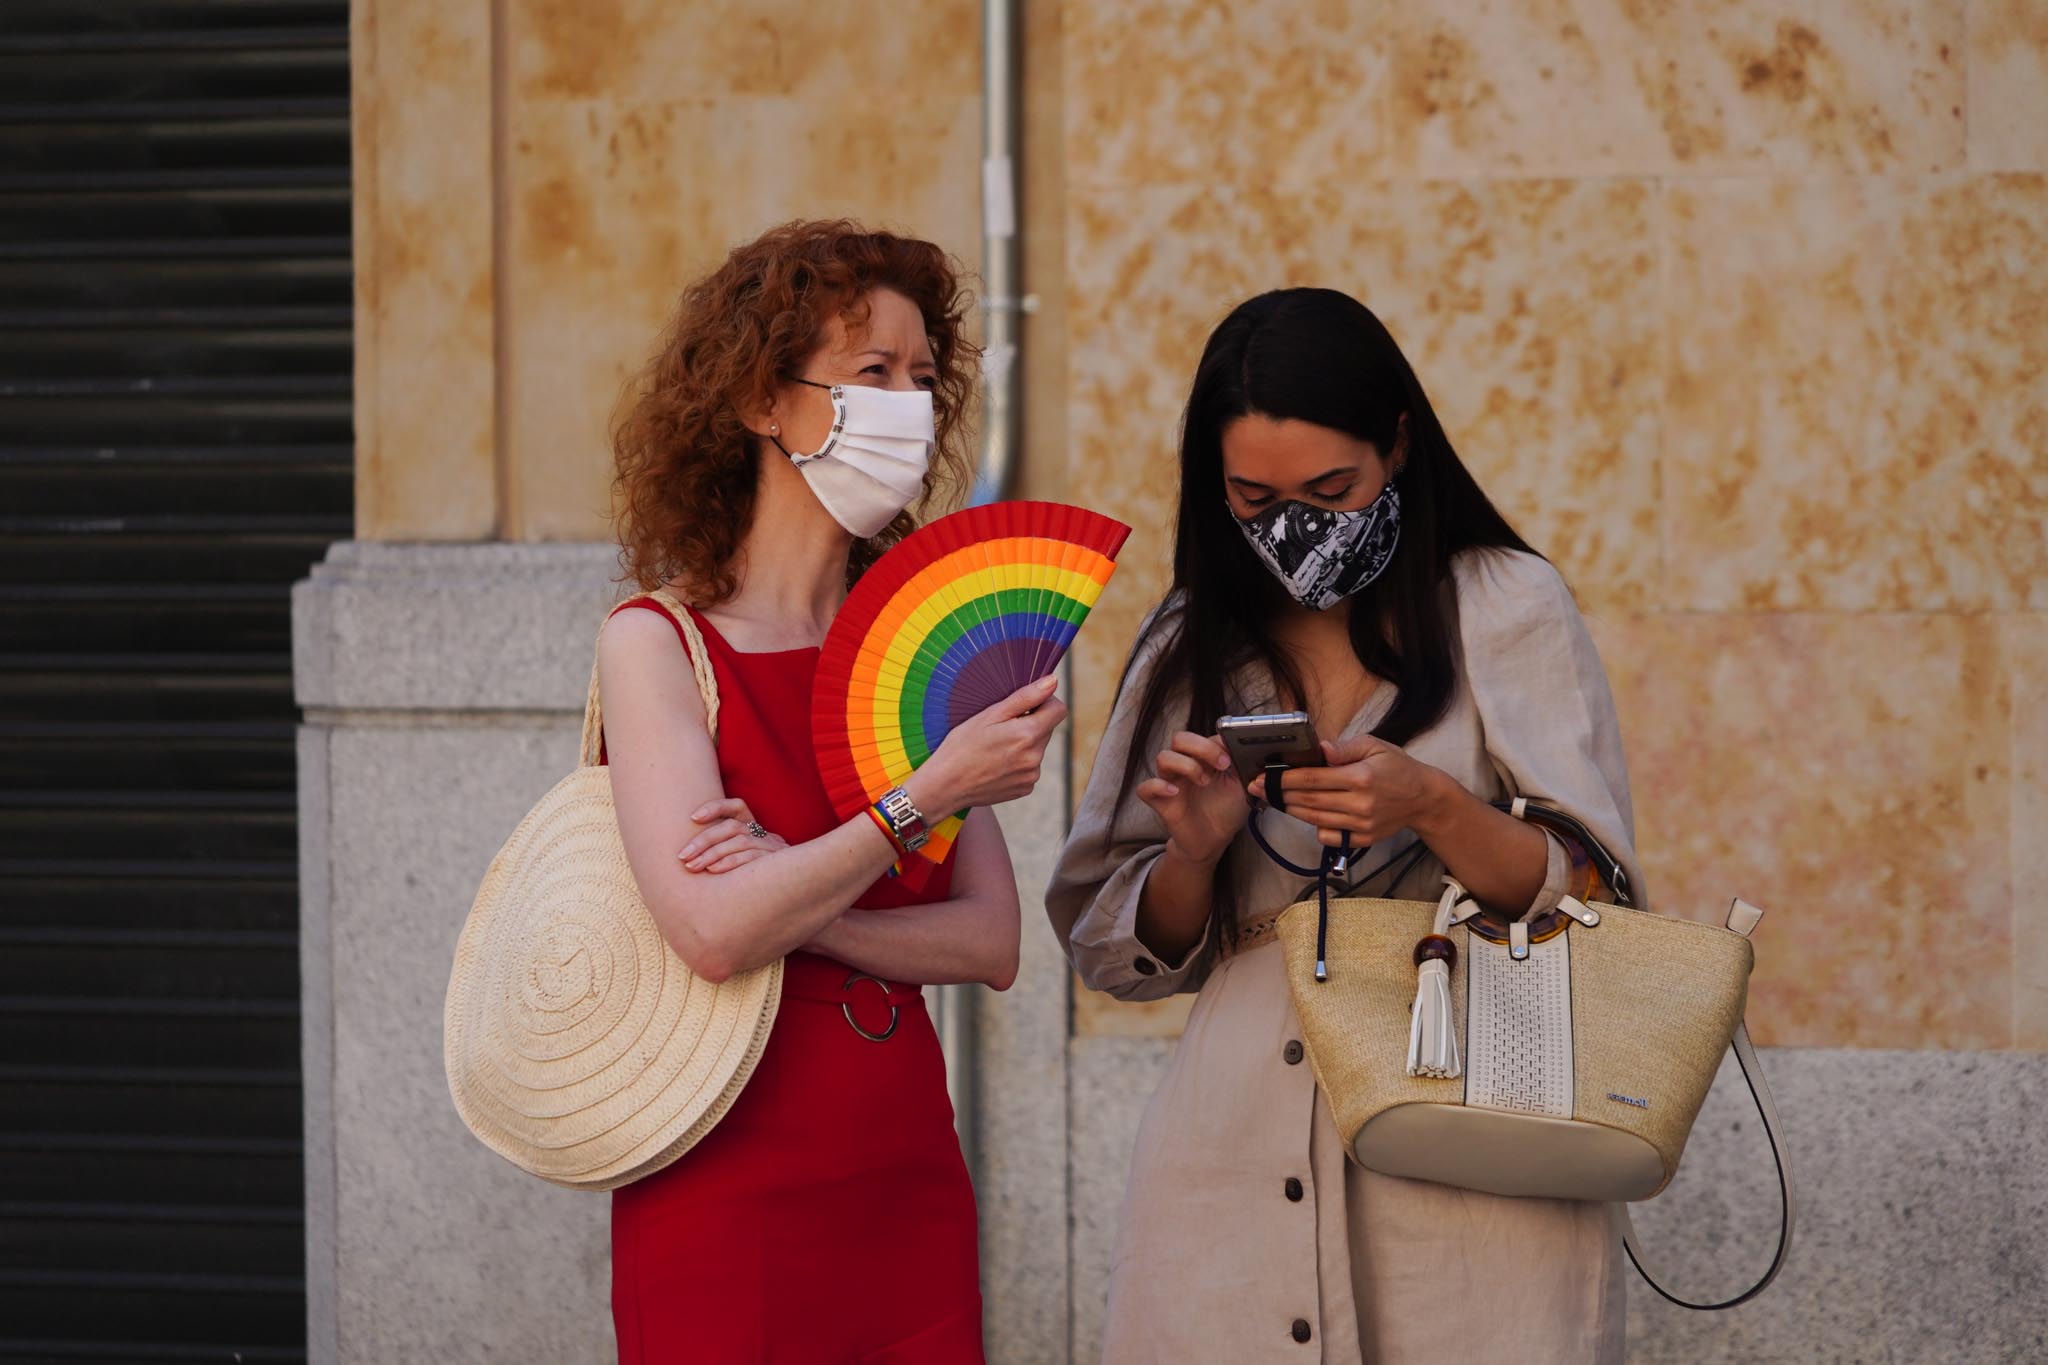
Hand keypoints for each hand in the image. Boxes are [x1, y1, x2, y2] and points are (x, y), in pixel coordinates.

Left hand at [677, 797, 787, 872]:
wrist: (792, 893)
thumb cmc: (753, 877)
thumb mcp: (739, 859)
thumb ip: (720, 850)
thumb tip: (686, 854)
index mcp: (754, 827)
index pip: (737, 807)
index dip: (716, 808)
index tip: (693, 817)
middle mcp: (764, 834)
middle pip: (732, 827)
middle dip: (704, 840)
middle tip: (682, 856)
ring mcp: (772, 848)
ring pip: (740, 842)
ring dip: (713, 853)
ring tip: (692, 866)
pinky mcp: (777, 864)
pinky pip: (752, 858)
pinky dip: (730, 862)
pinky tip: (713, 871)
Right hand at [905, 675, 1067, 813]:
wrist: (945, 786)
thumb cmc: (961, 746)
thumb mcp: (989, 715)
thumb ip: (1025, 697)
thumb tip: (1053, 682)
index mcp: (1028, 734)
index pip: (1059, 710)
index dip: (1045, 702)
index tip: (1027, 705)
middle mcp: (1035, 757)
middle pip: (1046, 729)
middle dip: (1029, 723)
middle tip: (999, 728)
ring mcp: (1031, 776)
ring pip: (1037, 748)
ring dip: (1022, 744)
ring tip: (994, 749)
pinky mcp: (1025, 788)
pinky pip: (1029, 767)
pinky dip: (1017, 762)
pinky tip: (995, 764)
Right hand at [1135, 731, 1247, 867]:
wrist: (1214, 839)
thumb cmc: (1226, 810)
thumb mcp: (1242, 785)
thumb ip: (1242, 765)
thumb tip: (1242, 746)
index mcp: (1204, 758)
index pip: (1203, 736)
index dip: (1216, 743)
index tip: (1231, 757)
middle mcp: (1185, 765)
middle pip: (1180, 738)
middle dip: (1201, 747)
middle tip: (1221, 765)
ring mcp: (1170, 782)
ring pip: (1163, 757)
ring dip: (1186, 765)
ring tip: (1203, 782)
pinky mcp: (1159, 801)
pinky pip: (1145, 788)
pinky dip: (1158, 786)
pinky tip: (1175, 793)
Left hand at [1252, 735, 1446, 847]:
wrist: (1424, 798)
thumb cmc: (1397, 767)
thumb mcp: (1374, 746)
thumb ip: (1343, 748)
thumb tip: (1319, 748)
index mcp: (1360, 777)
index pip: (1313, 779)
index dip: (1285, 779)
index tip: (1266, 776)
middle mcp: (1360, 803)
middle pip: (1309, 801)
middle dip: (1280, 794)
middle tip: (1260, 789)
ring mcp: (1361, 824)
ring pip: (1315, 819)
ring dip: (1291, 810)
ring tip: (1276, 800)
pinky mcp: (1363, 839)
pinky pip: (1329, 836)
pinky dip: (1315, 827)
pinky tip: (1307, 814)